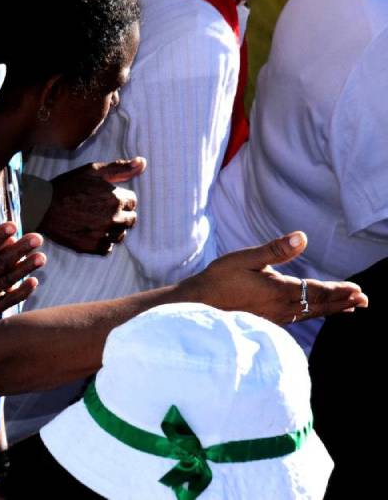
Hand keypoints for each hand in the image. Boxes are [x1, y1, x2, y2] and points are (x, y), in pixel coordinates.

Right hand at [38, 158, 145, 254]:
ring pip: (120, 235)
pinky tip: (89, 232)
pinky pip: (107, 248)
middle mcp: (112, 218)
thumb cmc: (67, 187)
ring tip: (94, 221)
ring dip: (112, 229)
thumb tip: (143, 162)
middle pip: (130, 220)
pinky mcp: (92, 248)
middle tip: (100, 210)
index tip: (105, 198)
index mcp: (115, 198)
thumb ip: (120, 168)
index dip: (120, 198)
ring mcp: (102, 235)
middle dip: (120, 214)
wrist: (42, 208)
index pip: (133, 201)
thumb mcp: (93, 171)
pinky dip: (101, 242)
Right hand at [180, 231, 368, 324]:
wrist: (197, 305)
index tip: (358, 290)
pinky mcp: (265, 322)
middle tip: (363, 301)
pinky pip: (296, 319)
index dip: (339, 291)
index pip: (316, 291)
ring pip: (308, 314)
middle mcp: (280, 308)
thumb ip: (274, 250)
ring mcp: (273, 318)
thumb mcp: (244, 259)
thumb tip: (302, 237)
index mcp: (278, 291)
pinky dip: (311, 315)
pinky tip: (312, 314)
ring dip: (330, 310)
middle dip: (341, 302)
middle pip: (317, 305)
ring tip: (347, 308)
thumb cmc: (218, 279)